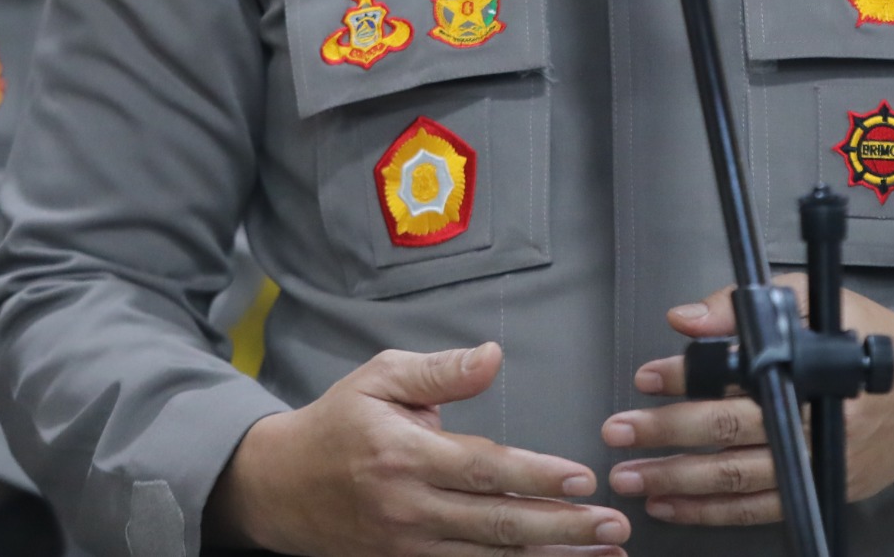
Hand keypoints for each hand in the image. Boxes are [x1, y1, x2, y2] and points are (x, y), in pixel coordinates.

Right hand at [205, 341, 630, 556]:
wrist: (279, 486)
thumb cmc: (338, 423)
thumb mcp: (380, 377)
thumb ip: (440, 371)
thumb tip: (492, 356)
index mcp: (404, 455)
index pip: (484, 469)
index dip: (537, 476)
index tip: (584, 480)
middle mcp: (408, 508)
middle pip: (497, 523)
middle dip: (562, 529)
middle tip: (614, 528)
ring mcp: (407, 546)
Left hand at [602, 278, 893, 525]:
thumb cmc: (868, 340)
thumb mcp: (815, 299)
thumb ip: (747, 304)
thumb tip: (687, 319)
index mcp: (809, 371)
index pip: (737, 378)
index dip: (687, 378)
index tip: (648, 376)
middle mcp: (809, 423)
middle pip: (727, 433)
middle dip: (666, 433)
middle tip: (620, 430)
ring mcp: (812, 464)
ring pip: (734, 479)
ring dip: (676, 480)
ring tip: (632, 475)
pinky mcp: (815, 491)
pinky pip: (754, 510)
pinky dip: (709, 512)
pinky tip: (672, 505)